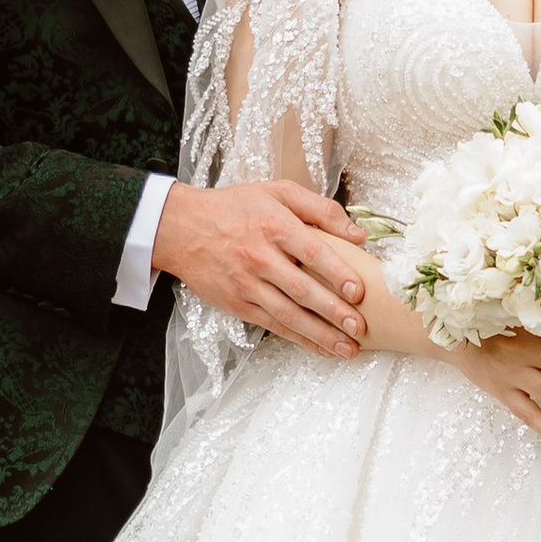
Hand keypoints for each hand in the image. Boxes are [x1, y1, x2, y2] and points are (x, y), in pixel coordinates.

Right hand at [153, 178, 370, 356]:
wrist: (181, 228)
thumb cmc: (234, 208)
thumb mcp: (278, 192)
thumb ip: (321, 209)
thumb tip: (358, 234)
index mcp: (274, 225)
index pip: (312, 252)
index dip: (338, 273)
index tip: (359, 292)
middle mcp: (260, 257)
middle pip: (302, 290)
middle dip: (333, 313)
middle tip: (359, 328)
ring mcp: (247, 284)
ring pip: (288, 315)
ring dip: (320, 335)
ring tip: (348, 349)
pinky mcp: (238, 304)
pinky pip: (273, 326)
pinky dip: (298, 339)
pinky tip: (320, 348)